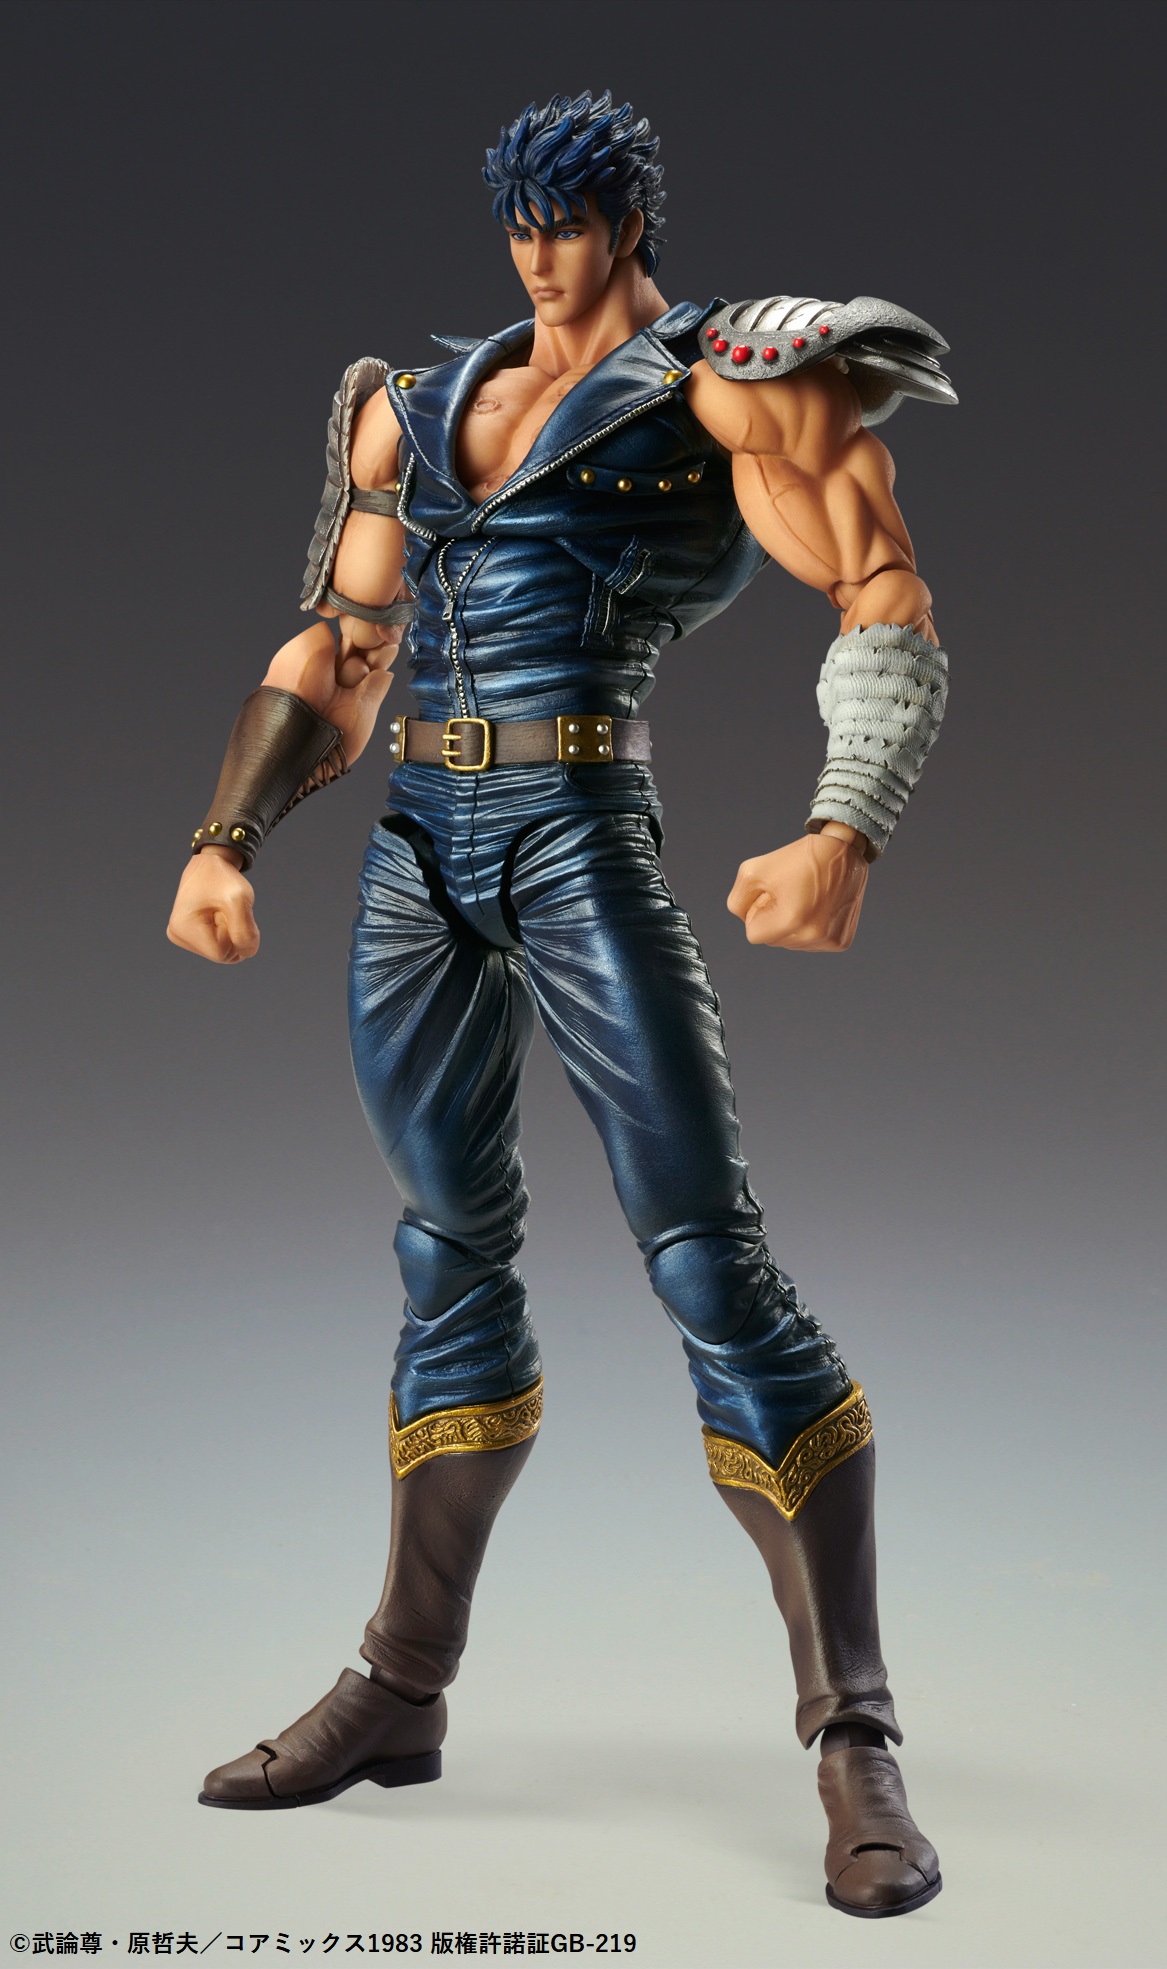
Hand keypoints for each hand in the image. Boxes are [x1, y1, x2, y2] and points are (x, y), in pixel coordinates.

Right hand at [167, 846, 259, 963]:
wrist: (211, 863)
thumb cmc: (223, 878)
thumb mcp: (239, 899)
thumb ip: (246, 930)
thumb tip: (248, 953)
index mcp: (183, 928)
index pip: (221, 954)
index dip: (235, 936)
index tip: (229, 911)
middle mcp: (177, 936)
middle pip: (220, 955)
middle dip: (232, 934)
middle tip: (226, 909)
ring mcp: (181, 937)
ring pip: (221, 951)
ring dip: (230, 932)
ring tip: (221, 909)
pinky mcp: (188, 936)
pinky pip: (217, 946)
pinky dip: (225, 932)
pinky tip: (218, 914)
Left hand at [727, 828, 867, 949]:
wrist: (843, 851)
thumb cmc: (798, 858)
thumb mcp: (753, 871)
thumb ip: (737, 901)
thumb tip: (746, 920)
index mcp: (790, 920)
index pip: (754, 934)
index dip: (757, 911)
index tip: (772, 893)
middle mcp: (812, 936)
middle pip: (773, 941)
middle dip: (774, 919)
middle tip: (790, 893)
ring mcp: (828, 940)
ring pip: (791, 943)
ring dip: (792, 925)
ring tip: (806, 899)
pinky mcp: (841, 941)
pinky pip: (811, 943)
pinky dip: (809, 928)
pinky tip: (818, 908)